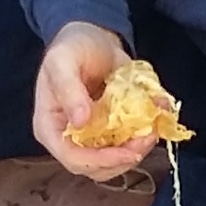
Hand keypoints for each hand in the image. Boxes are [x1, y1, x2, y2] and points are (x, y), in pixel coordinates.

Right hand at [33, 22, 155, 179]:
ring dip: (137, 150)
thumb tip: (81, 121)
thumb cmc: (72, 47)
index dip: (100, 161)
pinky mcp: (110, 131)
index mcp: (50, 127)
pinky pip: (127, 144)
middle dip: (123, 158)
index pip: (72, 159)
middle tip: (147, 137)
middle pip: (96, 167)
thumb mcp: (63, 61)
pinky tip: (155, 119)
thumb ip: (69, 89)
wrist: (92, 37)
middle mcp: (69, 138)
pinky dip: (144, 137)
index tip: (127, 152)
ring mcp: (91, 137)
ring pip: (115, 161)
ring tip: (153, 129)